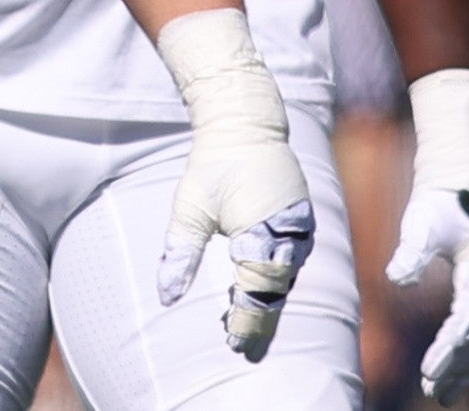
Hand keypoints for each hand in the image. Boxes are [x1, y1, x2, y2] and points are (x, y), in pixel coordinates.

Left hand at [154, 9, 316, 360]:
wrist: (244, 122)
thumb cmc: (212, 165)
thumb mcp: (189, 209)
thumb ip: (180, 254)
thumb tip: (166, 296)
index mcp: (261, 232)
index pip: (257, 291)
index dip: (247, 321)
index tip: (235, 344)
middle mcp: (289, 232)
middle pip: (276, 288)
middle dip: (259, 317)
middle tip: (241, 345)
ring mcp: (300, 225)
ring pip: (287, 274)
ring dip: (268, 296)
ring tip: (245, 321)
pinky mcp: (301, 217)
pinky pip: (292, 256)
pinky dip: (276, 275)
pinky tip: (257, 286)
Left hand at [386, 70, 468, 405]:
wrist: (468, 151)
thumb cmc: (443, 182)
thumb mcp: (424, 214)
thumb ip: (413, 249)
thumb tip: (396, 279)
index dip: (450, 349)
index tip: (429, 373)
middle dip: (462, 364)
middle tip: (438, 391)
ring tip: (446, 387)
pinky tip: (457, 357)